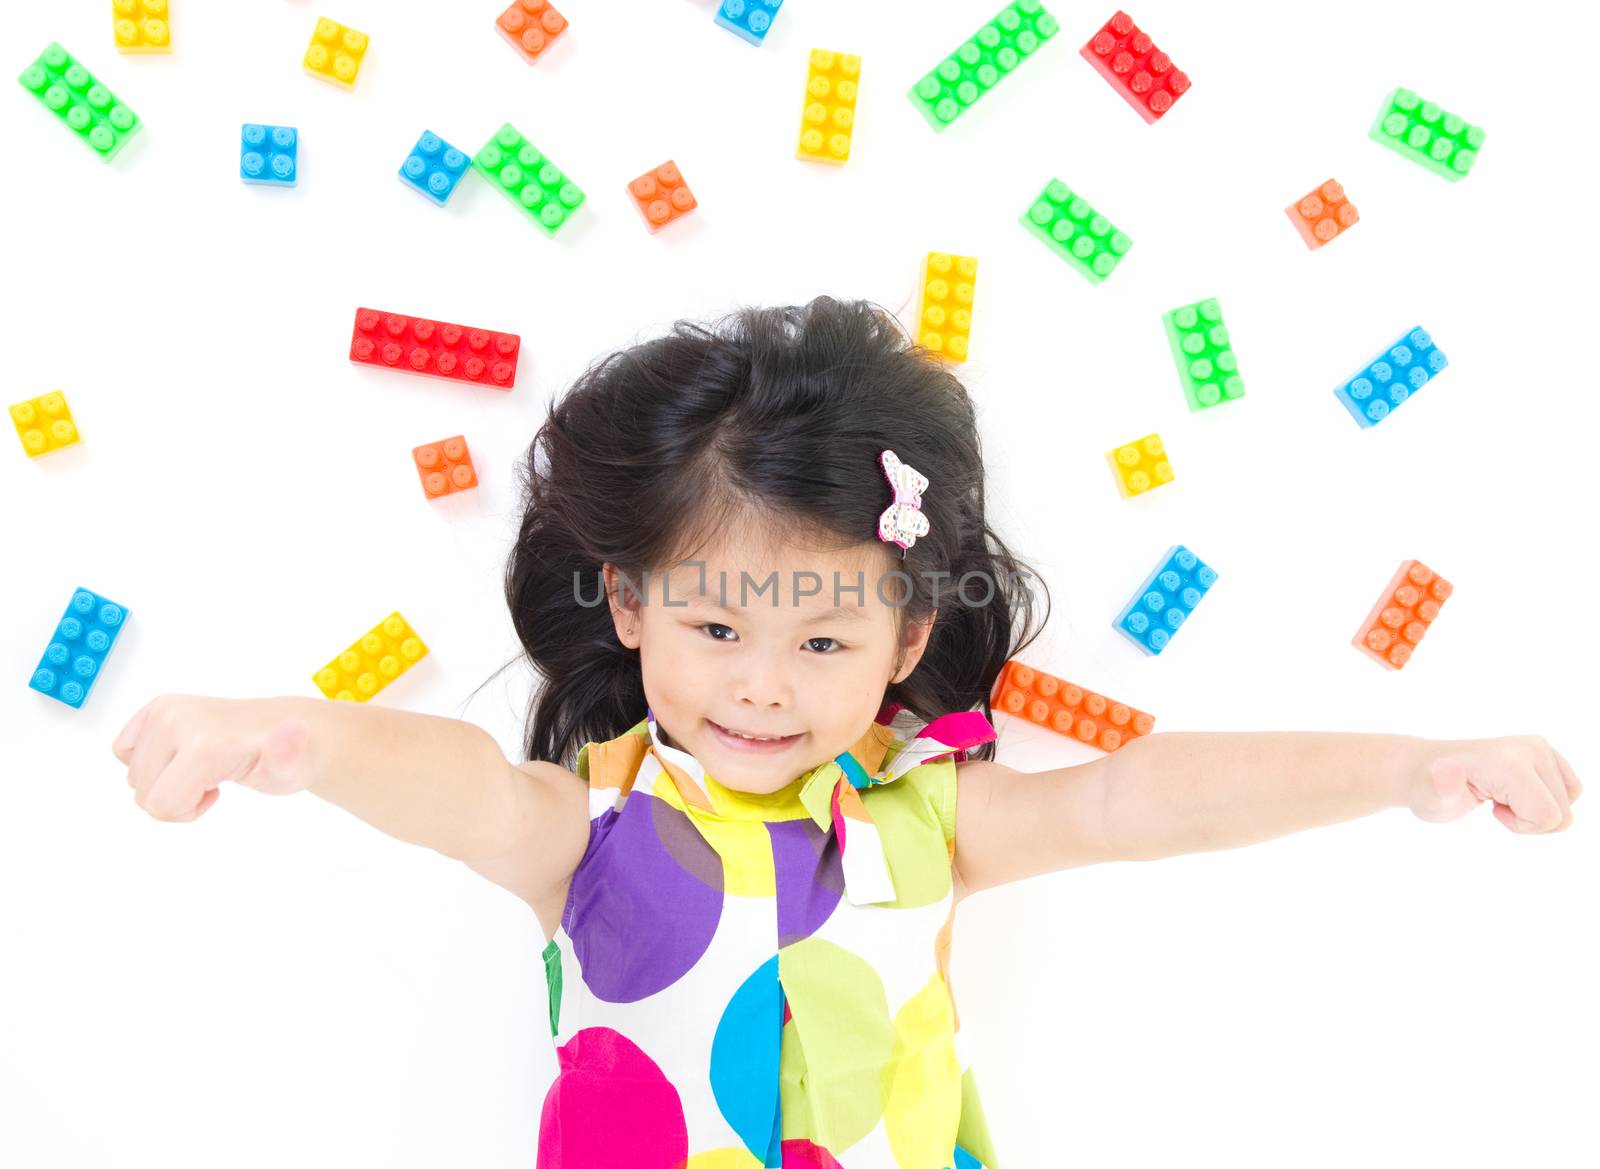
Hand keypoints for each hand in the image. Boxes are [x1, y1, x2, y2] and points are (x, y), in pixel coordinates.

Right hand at [112, 695, 311, 822]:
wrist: (287, 728)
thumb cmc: (284, 758)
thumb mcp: (289, 769)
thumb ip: (286, 758)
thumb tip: (293, 732)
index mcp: (203, 743)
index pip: (161, 806)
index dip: (187, 812)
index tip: (215, 794)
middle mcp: (177, 720)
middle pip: (144, 794)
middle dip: (175, 799)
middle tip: (211, 781)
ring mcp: (165, 711)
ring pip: (134, 777)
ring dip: (164, 783)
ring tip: (201, 768)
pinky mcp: (157, 707)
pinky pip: (122, 749)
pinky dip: (147, 763)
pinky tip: (180, 757)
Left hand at [1408, 736, 1581, 833]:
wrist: (1425, 769)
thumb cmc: (1430, 790)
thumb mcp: (1431, 797)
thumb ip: (1442, 786)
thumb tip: (1447, 769)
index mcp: (1512, 762)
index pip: (1548, 817)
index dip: (1522, 826)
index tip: (1492, 810)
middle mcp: (1532, 748)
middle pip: (1562, 814)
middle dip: (1530, 821)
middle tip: (1494, 804)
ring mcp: (1539, 746)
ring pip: (1568, 804)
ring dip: (1538, 811)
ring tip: (1502, 797)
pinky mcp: (1543, 750)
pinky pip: (1570, 789)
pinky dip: (1547, 800)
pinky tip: (1515, 792)